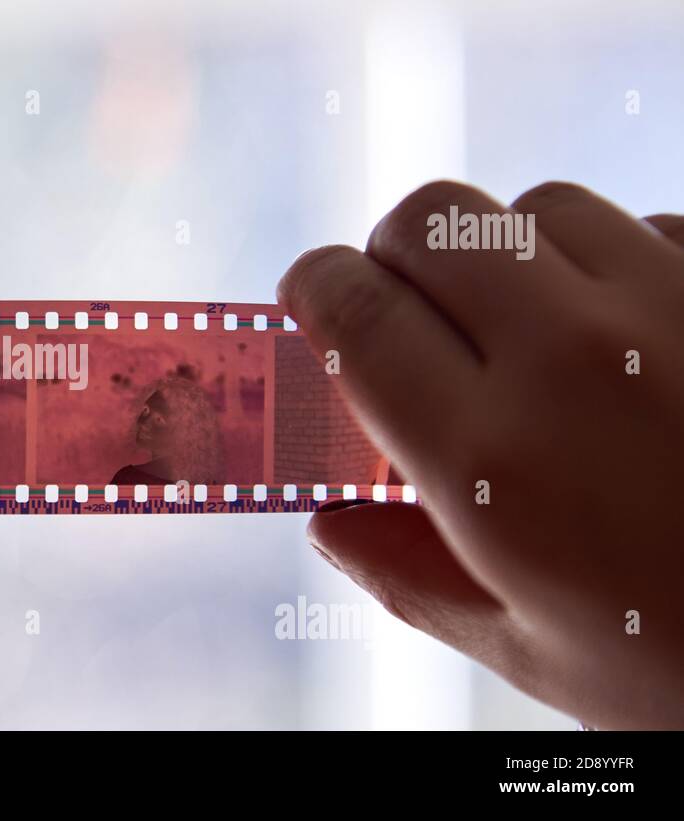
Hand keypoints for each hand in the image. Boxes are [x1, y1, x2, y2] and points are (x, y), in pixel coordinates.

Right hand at [279, 181, 683, 728]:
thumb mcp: (531, 648)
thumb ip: (408, 576)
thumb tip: (330, 525)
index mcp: (491, 455)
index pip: (355, 311)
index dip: (314, 287)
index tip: (309, 296)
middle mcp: (572, 357)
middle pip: (434, 221)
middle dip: (393, 253)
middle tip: (399, 308)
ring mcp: (673, 307)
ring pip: (537, 206)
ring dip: (504, 252)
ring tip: (522, 323)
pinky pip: (649, 224)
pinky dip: (610, 261)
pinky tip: (623, 332)